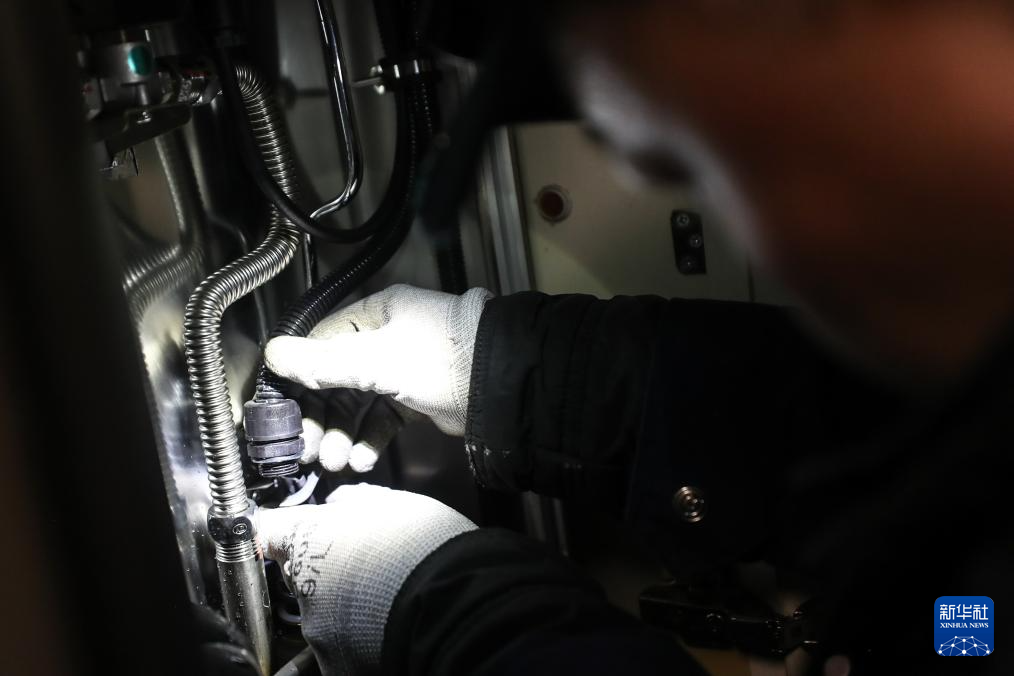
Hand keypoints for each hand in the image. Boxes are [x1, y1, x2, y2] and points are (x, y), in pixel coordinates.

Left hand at [257, 484, 475, 674]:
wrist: (453, 597)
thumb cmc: (425, 543)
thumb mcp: (390, 502)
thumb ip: (353, 502)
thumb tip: (338, 503)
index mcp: (308, 536)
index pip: (270, 530)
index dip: (285, 531)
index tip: (294, 533)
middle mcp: (301, 582)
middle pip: (298, 574)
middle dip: (322, 570)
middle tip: (364, 566)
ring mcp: (315, 626)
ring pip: (320, 612)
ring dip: (343, 605)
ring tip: (385, 597)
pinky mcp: (332, 661)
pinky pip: (338, 646)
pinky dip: (357, 639)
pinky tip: (387, 626)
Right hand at [266, 285, 492, 469]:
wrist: (498, 386)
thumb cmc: (441, 358)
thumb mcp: (374, 359)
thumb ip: (322, 362)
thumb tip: (275, 355)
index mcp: (376, 315)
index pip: (321, 343)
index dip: (298, 376)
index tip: (281, 408)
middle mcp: (387, 338)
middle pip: (337, 379)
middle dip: (322, 416)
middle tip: (307, 448)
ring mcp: (404, 369)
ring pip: (359, 404)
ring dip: (343, 433)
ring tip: (335, 461)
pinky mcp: (418, 398)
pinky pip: (383, 419)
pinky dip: (370, 439)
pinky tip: (361, 459)